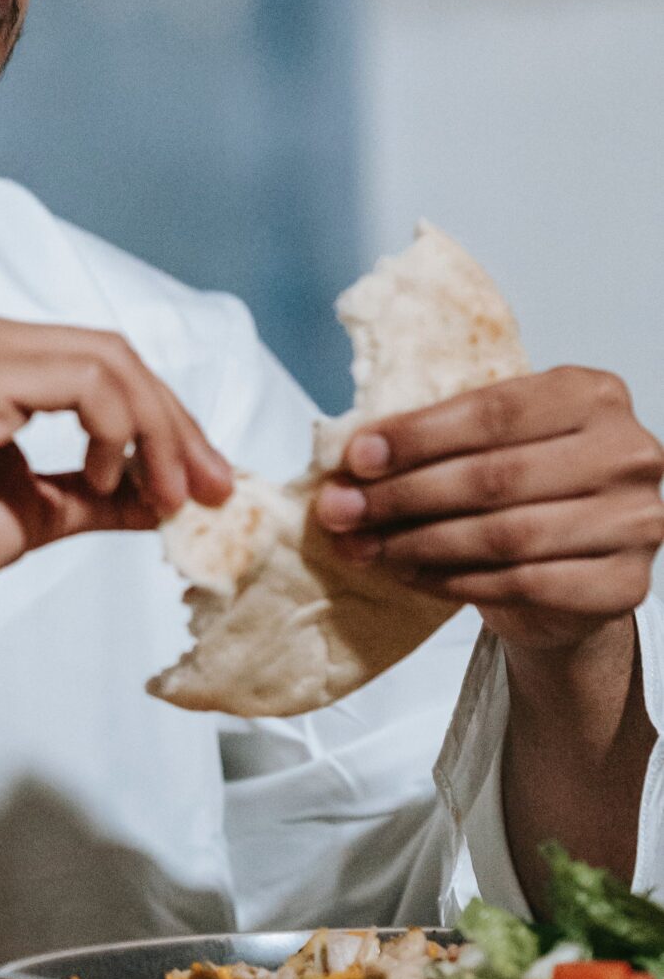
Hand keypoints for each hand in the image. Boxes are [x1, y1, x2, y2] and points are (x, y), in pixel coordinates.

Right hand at [0, 305, 232, 633]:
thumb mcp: (30, 511)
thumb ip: (97, 493)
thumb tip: (170, 496)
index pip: (97, 361)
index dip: (163, 418)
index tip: (206, 484)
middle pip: (112, 352)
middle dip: (175, 423)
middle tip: (214, 490)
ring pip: (107, 361)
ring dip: (157, 432)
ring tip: (169, 498)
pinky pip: (83, 383)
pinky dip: (119, 432)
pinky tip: (106, 481)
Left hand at [315, 368, 663, 652]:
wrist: (576, 568)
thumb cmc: (527, 490)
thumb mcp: (492, 444)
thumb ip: (439, 441)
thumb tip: (353, 463)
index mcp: (592, 394)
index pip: (495, 411)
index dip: (419, 435)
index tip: (357, 457)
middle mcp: (627, 452)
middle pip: (495, 476)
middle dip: (405, 495)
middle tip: (343, 510)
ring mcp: (635, 521)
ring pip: (504, 535)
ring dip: (420, 543)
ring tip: (368, 547)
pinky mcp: (625, 583)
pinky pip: (523, 583)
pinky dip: (456, 581)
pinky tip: (412, 575)